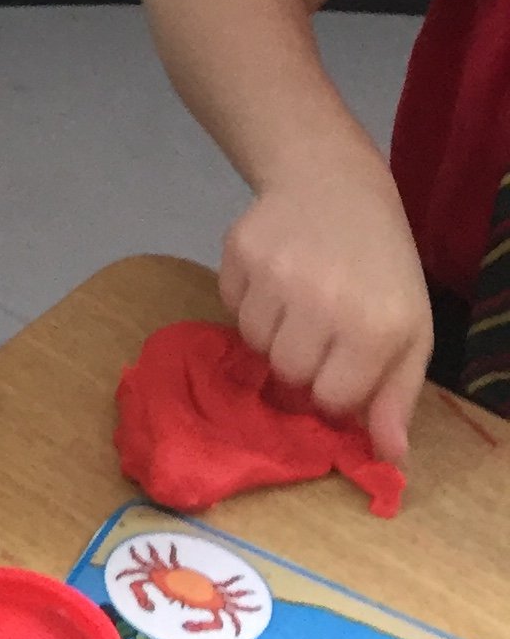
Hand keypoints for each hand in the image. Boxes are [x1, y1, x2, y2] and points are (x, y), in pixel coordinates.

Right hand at [221, 145, 431, 464]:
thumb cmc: (381, 266)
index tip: (345, 360)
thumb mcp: (410, 331)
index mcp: (374, 329)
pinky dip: (245, 299)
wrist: (334, 182)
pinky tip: (272, 275)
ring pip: (252, 343)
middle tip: (319, 327)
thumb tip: (386, 456)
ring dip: (270, 332)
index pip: (330, 399)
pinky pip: (228, 304)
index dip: (335, 386)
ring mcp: (275, 273)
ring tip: (294, 300)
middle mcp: (322, 302)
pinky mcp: (238, 250)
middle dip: (301, 360)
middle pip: (287, 373)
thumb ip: (396, 396)